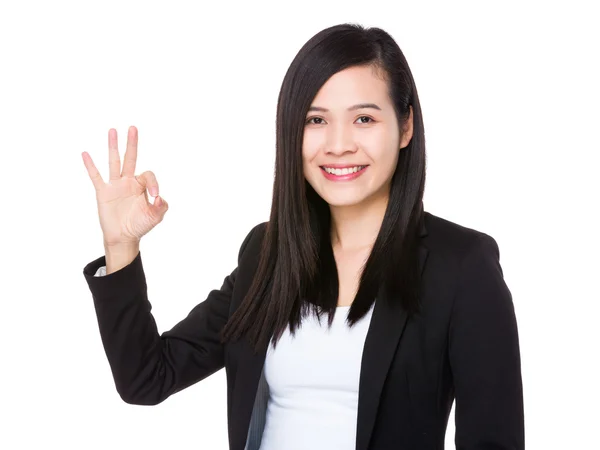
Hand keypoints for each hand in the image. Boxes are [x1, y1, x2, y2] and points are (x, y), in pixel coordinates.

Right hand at [82, 126, 168, 246]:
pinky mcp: (103, 192)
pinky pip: (96, 177)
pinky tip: (85, 153)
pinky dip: (90, 166)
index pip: (148, 175)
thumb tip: (159, 197)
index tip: (155, 195)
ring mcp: (115, 185)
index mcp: (141, 185)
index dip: (153, 183)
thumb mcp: (155, 217)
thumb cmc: (140, 225)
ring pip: (114, 162)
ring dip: (113, 147)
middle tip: (133, 128)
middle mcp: (128, 181)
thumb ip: (161, 207)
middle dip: (132, 144)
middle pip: (130, 158)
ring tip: (113, 130)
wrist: (123, 237)